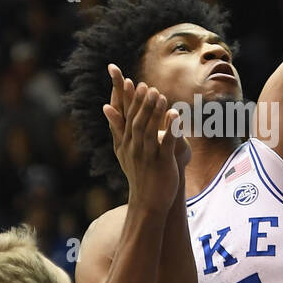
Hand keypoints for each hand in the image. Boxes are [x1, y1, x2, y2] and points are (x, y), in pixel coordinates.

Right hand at [103, 65, 183, 212]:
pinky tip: (177, 115)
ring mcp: (147, 156)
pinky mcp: (161, 163)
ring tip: (160, 95)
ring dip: (154, 112)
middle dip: (141, 102)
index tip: (129, 81)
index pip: (125, 117)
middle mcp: (133, 148)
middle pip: (136, 121)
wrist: (147, 201)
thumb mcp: (123, 150)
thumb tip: (106, 106)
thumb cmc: (139, 173)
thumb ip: (117, 128)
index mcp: (125, 143)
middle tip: (146, 85)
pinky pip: (166, 144)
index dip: (128, 99)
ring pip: (149, 131)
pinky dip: (171, 129)